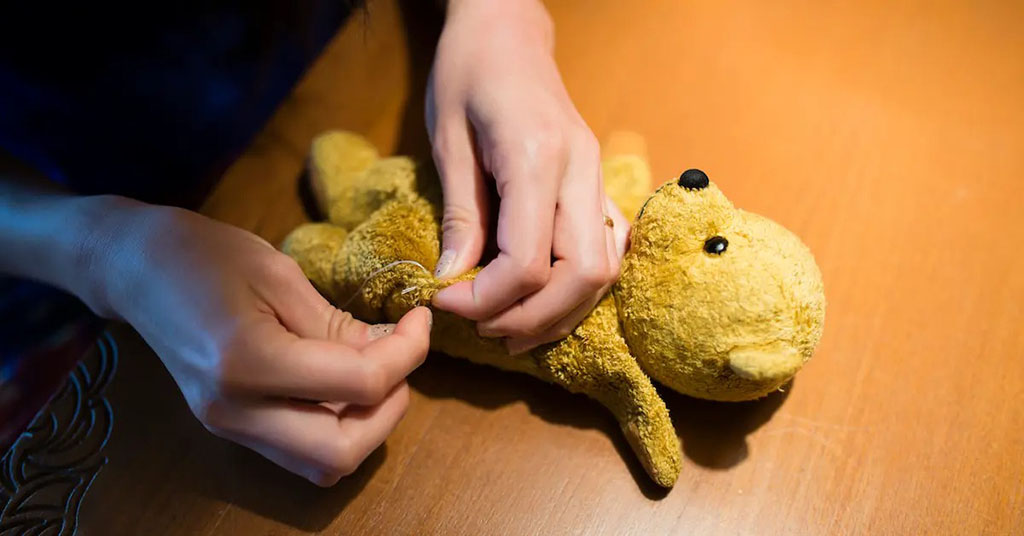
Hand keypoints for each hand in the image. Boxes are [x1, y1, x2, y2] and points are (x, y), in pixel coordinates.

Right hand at [86, 201, 431, 485]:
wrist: (135, 270)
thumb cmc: (204, 255)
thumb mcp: (281, 274)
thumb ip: (338, 324)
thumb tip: (393, 352)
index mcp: (247, 361)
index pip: (359, 383)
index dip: (408, 353)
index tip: (419, 318)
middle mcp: (235, 410)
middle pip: (341, 453)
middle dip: (390, 409)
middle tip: (401, 359)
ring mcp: (229, 426)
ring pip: (322, 465)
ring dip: (366, 427)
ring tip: (377, 371)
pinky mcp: (231, 427)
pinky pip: (300, 451)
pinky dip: (337, 426)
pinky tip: (345, 381)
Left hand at [427, 0, 629, 353]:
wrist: (508, 28)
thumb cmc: (468, 71)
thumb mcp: (447, 138)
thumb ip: (461, 214)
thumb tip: (456, 280)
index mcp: (538, 157)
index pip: (528, 261)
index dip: (487, 299)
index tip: (446, 302)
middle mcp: (581, 171)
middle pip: (582, 275)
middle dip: (532, 318)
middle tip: (485, 329)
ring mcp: (597, 178)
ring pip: (604, 271)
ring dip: (560, 312)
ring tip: (510, 328)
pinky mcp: (598, 183)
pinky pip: (607, 250)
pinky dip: (579, 287)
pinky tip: (544, 299)